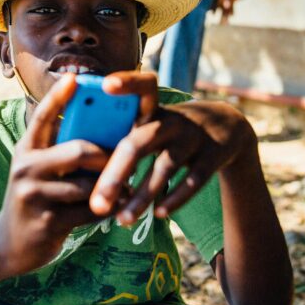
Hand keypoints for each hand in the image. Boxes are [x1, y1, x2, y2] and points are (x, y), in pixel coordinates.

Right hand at [0, 74, 110, 276]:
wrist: (7, 245)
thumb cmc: (35, 199)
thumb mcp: (39, 169)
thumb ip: (60, 150)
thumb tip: (102, 131)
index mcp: (26, 149)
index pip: (43, 117)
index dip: (58, 97)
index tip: (74, 77)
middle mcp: (26, 167)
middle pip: (78, 151)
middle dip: (107, 155)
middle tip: (125, 158)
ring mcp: (34, 195)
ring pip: (88, 185)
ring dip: (110, 188)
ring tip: (125, 189)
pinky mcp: (47, 221)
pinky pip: (89, 211)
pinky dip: (105, 210)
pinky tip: (112, 210)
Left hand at [90, 72, 255, 224]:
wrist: (225, 128)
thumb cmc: (168, 130)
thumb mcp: (151, 121)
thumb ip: (122, 132)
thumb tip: (78, 160)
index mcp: (151, 109)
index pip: (141, 87)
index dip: (127, 83)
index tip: (106, 84)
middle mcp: (171, 121)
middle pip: (138, 143)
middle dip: (116, 175)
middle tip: (97, 204)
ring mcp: (193, 138)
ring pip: (164, 167)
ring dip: (142, 196)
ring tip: (123, 220)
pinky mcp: (213, 156)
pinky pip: (194, 180)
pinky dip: (176, 198)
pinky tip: (158, 214)